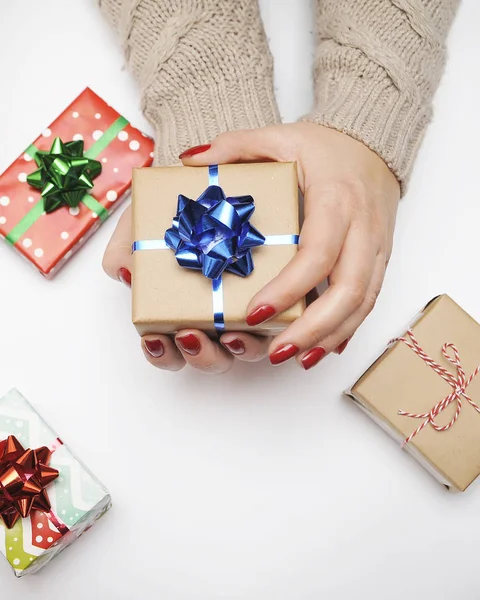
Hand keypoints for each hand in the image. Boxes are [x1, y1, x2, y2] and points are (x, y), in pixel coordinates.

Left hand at [103, 123, 399, 371]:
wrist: (372, 143)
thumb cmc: (324, 145)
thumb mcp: (277, 136)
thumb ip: (234, 146)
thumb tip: (189, 160)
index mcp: (335, 199)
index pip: (317, 252)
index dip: (290, 288)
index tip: (256, 313)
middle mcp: (362, 227)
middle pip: (348, 290)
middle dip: (313, 328)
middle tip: (276, 353)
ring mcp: (375, 246)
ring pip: (362, 302)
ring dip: (330, 336)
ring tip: (297, 359)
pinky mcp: (379, 257)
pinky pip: (369, 299)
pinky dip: (347, 327)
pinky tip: (326, 347)